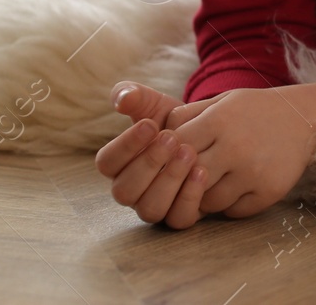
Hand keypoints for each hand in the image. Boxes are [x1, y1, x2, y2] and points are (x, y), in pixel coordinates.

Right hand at [95, 80, 206, 227]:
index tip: (150, 124)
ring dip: (169, 181)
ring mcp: (155, 205)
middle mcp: (132, 191)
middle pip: (124, 191)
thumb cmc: (174, 121)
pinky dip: (190, 198)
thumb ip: (136, 97)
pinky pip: (179, 219)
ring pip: (150, 209)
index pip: (107, 163)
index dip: (125, 145)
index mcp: (118, 166)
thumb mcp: (155, 105)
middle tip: (172, 138)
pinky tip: (203, 171)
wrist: (209, 135)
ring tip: (189, 152)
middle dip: (148, 164)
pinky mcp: (180, 215)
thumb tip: (122, 97)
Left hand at [161, 87, 315, 222]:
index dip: (168, 158)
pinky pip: (234, 211)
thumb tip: (153, 138)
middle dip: (183, 181)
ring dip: (205, 196)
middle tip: (188, 177)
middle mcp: (235, 147)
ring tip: (215, 182)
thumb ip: (186, 116)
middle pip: (187, 179)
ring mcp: (253, 172)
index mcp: (220, 121)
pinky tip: (237, 187)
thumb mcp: (222, 101)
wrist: (306, 117)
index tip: (173, 159)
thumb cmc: (255, 110)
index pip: (174, 149)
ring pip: (208, 201)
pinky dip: (230, 205)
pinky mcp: (269, 191)